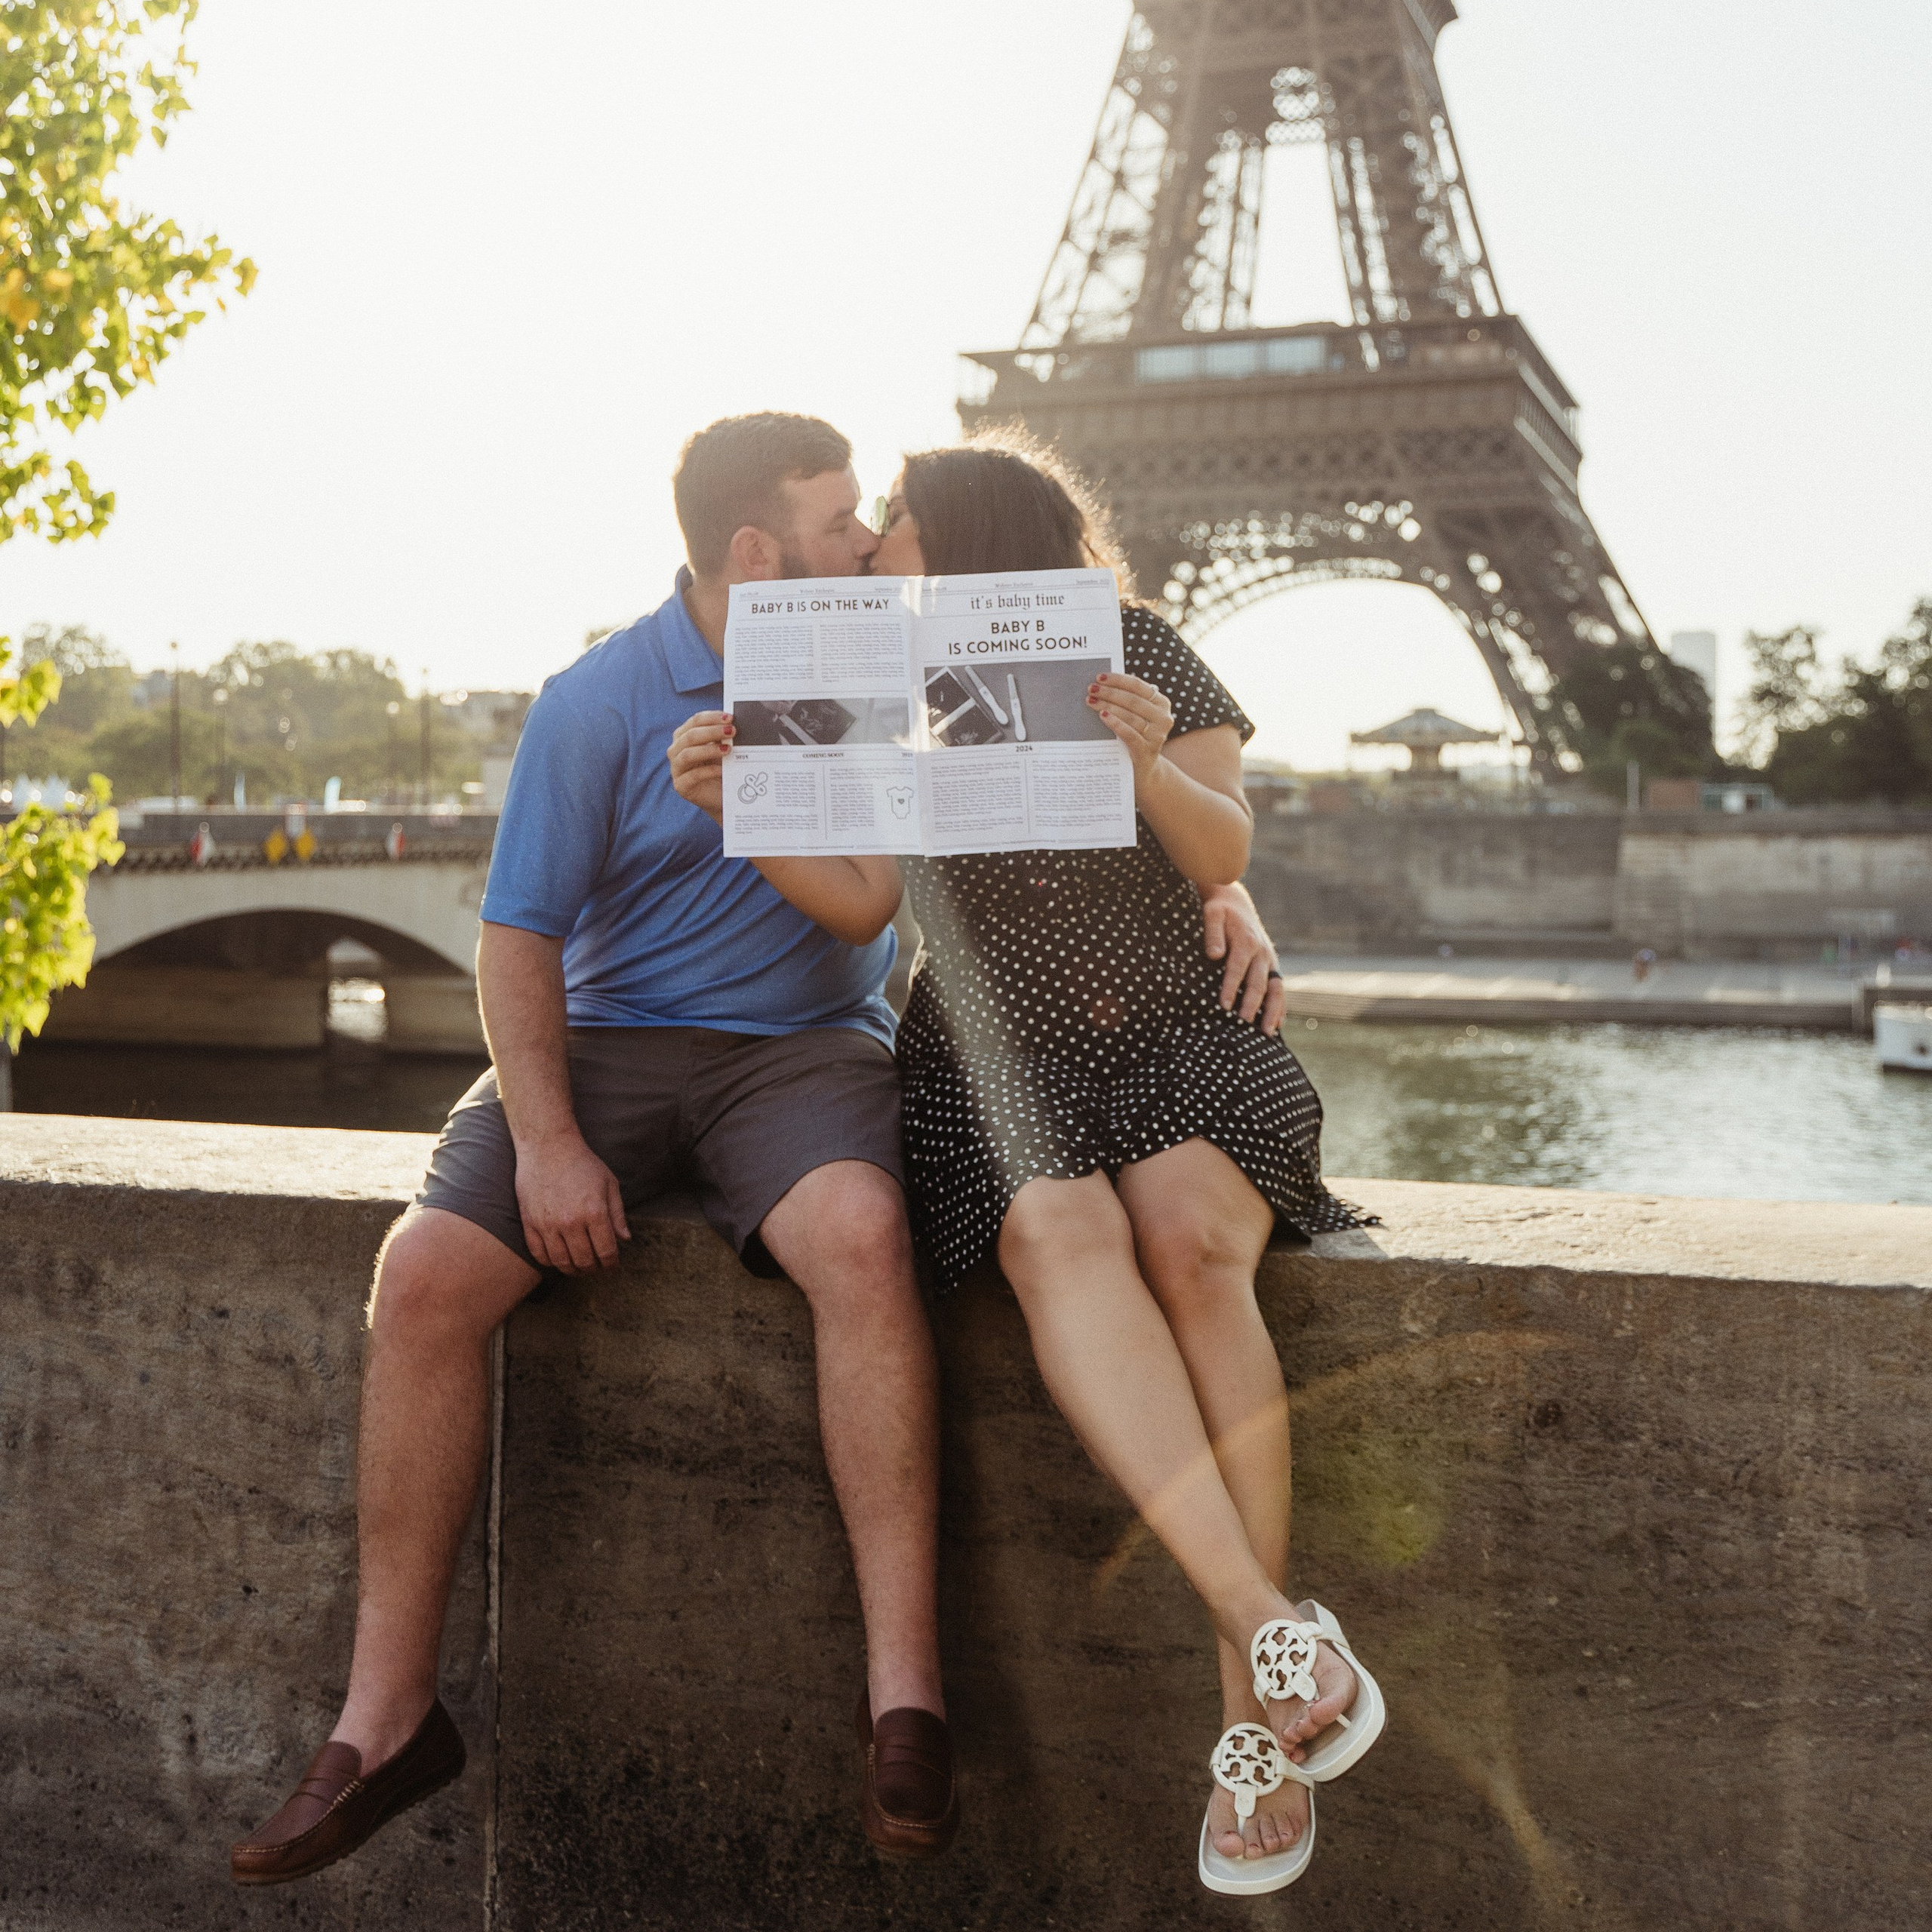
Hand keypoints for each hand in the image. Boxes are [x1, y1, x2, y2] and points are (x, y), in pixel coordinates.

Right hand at [514, 1133, 631, 1273]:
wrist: (547, 1147)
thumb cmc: (582, 1163)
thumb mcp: (609, 1184)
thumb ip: (618, 1214)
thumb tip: (625, 1239)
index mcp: (595, 1212)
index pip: (606, 1252)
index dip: (611, 1264)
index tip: (612, 1265)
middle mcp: (571, 1222)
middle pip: (584, 1261)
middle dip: (593, 1269)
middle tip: (596, 1266)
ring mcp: (547, 1224)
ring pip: (561, 1262)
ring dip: (572, 1270)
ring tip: (578, 1266)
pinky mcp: (530, 1223)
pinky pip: (539, 1254)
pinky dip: (549, 1262)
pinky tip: (558, 1258)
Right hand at [668, 710, 734, 821]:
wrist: (720, 796)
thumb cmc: (720, 768)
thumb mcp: (722, 749)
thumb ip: (723, 736)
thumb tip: (734, 724)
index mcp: (684, 736)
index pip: (695, 721)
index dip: (712, 717)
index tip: (730, 718)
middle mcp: (676, 750)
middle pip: (690, 736)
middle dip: (712, 731)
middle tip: (732, 731)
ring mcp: (676, 769)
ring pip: (687, 754)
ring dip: (709, 750)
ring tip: (729, 749)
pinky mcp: (681, 786)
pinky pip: (693, 776)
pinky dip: (708, 771)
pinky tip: (722, 770)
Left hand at [1088, 671, 1172, 783]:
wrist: (1143, 769)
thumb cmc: (1135, 736)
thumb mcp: (1136, 716)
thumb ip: (1128, 700)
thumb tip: (1102, 683)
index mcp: (1161, 703)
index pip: (1138, 686)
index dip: (1118, 680)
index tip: (1099, 677)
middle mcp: (1163, 717)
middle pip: (1132, 700)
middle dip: (1109, 693)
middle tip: (1091, 689)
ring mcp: (1157, 735)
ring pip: (1129, 715)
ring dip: (1108, 706)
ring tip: (1091, 701)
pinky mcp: (1147, 750)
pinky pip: (1129, 733)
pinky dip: (1115, 723)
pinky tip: (1103, 716)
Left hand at [1200, 881, 1285, 1033]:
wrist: (1236, 903)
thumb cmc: (1220, 911)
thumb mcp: (1212, 914)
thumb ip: (1213, 933)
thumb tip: (1214, 955)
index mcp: (1246, 941)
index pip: (1237, 968)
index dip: (1231, 987)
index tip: (1224, 1005)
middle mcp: (1262, 953)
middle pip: (1258, 982)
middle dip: (1252, 1004)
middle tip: (1243, 1023)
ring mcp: (1270, 961)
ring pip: (1275, 989)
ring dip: (1272, 1011)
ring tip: (1267, 1033)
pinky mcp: (1272, 966)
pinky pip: (1279, 989)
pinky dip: (1279, 1007)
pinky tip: (1277, 1025)